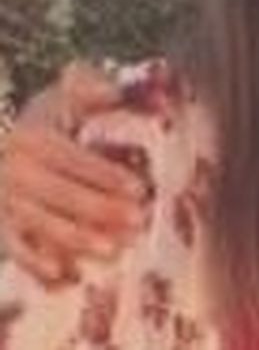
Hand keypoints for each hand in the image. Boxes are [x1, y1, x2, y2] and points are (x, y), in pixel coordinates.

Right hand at [0, 61, 147, 282]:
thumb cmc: (36, 125)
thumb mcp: (56, 100)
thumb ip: (85, 89)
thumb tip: (113, 91)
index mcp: (34, 140)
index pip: (74, 160)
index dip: (106, 175)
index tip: (139, 188)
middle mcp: (16, 172)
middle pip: (62, 194)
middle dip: (101, 210)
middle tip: (138, 221)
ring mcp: (5, 202)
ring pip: (41, 226)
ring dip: (77, 240)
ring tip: (114, 250)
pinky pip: (17, 250)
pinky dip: (38, 266)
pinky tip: (68, 277)